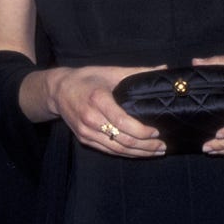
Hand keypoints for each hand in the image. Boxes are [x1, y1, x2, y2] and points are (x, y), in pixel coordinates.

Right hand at [47, 64, 165, 158]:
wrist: (58, 90)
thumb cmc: (87, 79)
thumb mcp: (111, 71)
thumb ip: (139, 72)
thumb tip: (165, 69)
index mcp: (98, 99)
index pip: (122, 122)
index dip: (141, 131)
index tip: (157, 132)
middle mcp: (90, 118)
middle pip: (122, 139)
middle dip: (145, 146)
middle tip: (162, 146)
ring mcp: (86, 131)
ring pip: (116, 149)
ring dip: (138, 153)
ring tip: (155, 152)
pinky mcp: (84, 139)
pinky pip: (108, 150)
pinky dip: (125, 153)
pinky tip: (138, 153)